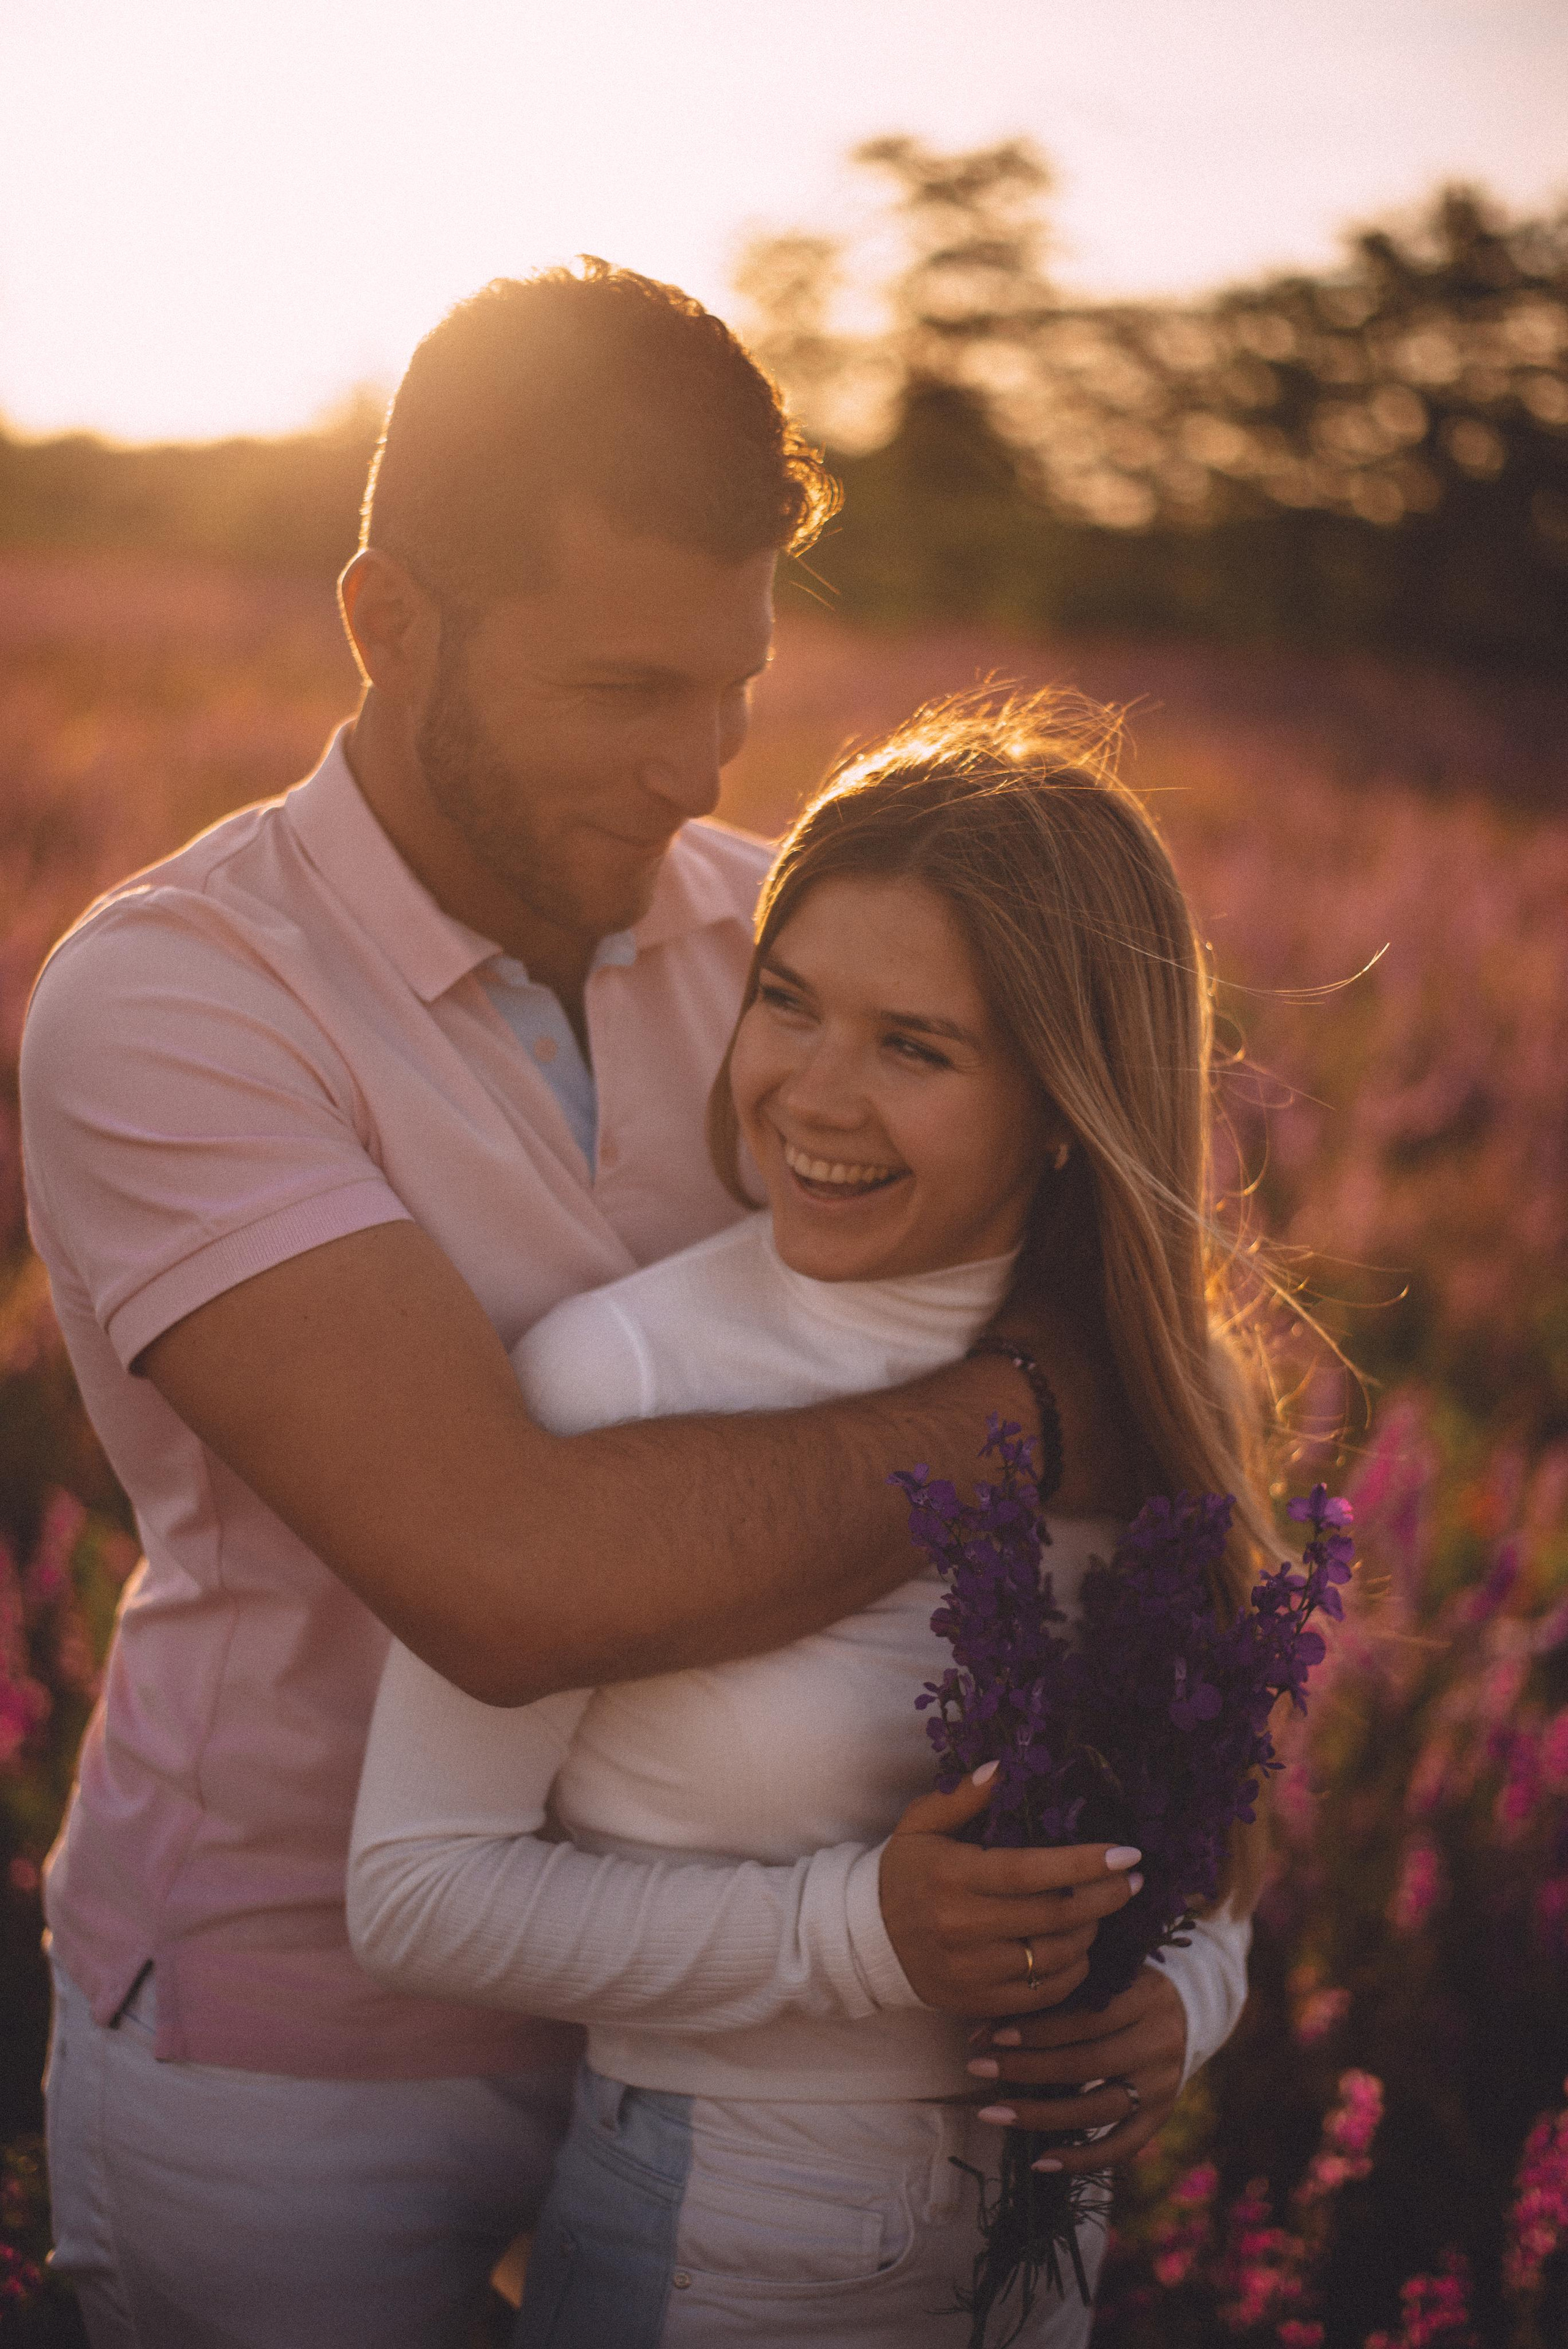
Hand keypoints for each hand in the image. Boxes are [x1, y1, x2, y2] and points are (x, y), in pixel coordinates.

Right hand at [878, 1765, 1141, 2016]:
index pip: (1031, 1872)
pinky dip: (1071, 1972)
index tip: (1127, 1853)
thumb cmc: (902, 1872)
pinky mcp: (978, 2002)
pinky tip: (1079, 1947)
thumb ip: (963, 1796)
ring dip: (1090, 1932)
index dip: (1084, 1864)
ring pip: (1055, 1957)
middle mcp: (964, 1927)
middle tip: (1133, 1879)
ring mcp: (972, 1971)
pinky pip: (1043, 1994)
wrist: (865, 1940)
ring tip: (1104, 1909)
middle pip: (1054, 1917)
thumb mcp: (920, 1823)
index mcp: (954, 1877)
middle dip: (1104, 1897)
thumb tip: (1005, 1767)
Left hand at [966, 1965, 1187, 2169]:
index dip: (1038, 2029)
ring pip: (1099, 2108)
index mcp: (1145, 1996)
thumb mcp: (1098, 1978)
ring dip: (1041, 2115)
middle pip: (1087, 2063)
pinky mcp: (1162, 2116)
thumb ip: (1049, 1999)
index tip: (991, 2036)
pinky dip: (1082, 2159)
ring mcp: (1163, 2084)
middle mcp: (1159, 2042)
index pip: (1085, 2018)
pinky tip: (1040, 2162)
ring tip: (993, 2113)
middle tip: (977, 2068)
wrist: (1187, 2008)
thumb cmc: (1122, 1986)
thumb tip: (979, 2034)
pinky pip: (1122, 2147)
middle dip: (1027, 2068)